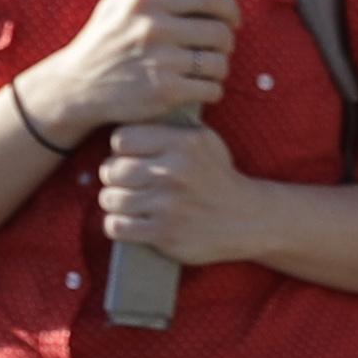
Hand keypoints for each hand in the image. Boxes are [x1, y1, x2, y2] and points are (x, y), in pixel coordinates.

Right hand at [24, 0, 235, 137]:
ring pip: (219, 62)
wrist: (75, 87)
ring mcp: (160, 61)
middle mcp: (154, 28)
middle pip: (220, 32)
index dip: (230, 7)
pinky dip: (211, 89)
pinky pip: (211, 89)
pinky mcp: (164, 92)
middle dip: (226, 41)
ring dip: (220, 67)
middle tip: (219, 45)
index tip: (232, 17)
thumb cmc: (103, 38)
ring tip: (207, 67)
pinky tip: (199, 86)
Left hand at [93, 119, 270, 263]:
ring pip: (109, 199)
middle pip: (110, 170)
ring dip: (114, 203)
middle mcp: (174, 171)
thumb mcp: (203, 142)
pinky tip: (130, 222)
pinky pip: (116, 226)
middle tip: (125, 183)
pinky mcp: (163, 232)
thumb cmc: (217, 178)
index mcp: (182, 143)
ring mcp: (167, 204)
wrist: (247, 218)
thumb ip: (168, 131)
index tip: (130, 158)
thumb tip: (128, 125)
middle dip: (114, 178)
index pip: (121, 139)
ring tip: (128, 202)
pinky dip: (118, 225)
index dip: (121, 149)